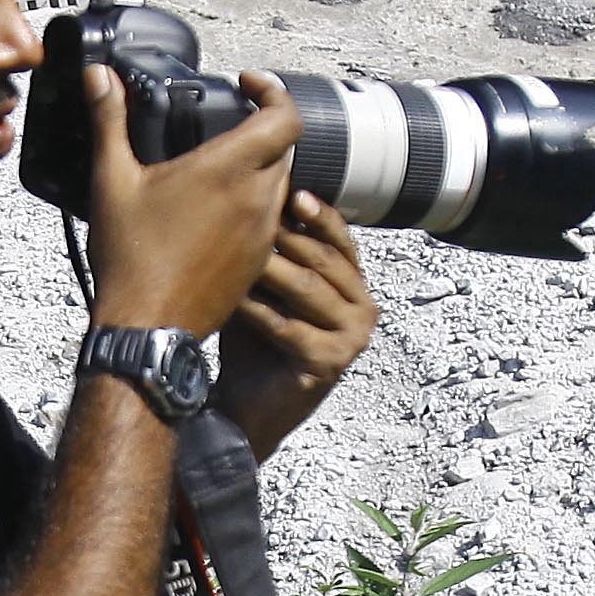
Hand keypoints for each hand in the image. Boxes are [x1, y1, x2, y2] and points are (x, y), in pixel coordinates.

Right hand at [78, 66, 300, 340]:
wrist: (148, 327)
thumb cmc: (131, 256)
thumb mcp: (113, 180)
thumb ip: (110, 121)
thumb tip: (98, 76)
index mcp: (230, 170)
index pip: (285, 116)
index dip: (274, 91)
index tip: (248, 84)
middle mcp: (258, 199)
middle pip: (282, 148)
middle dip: (259, 130)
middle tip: (225, 126)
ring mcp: (263, 233)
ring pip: (278, 185)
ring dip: (257, 170)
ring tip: (217, 170)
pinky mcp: (259, 261)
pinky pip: (270, 221)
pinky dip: (252, 207)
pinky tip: (215, 213)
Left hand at [215, 195, 376, 456]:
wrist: (246, 406)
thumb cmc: (254, 341)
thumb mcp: (265, 286)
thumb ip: (273, 247)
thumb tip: (259, 189)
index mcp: (353, 286)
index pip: (340, 240)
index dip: (318, 214)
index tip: (292, 191)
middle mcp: (363, 309)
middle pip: (325, 260)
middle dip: (285, 235)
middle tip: (247, 214)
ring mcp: (353, 338)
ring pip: (307, 289)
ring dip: (268, 268)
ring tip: (234, 248)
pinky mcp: (333, 363)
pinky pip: (289, 326)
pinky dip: (257, 310)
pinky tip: (231, 297)